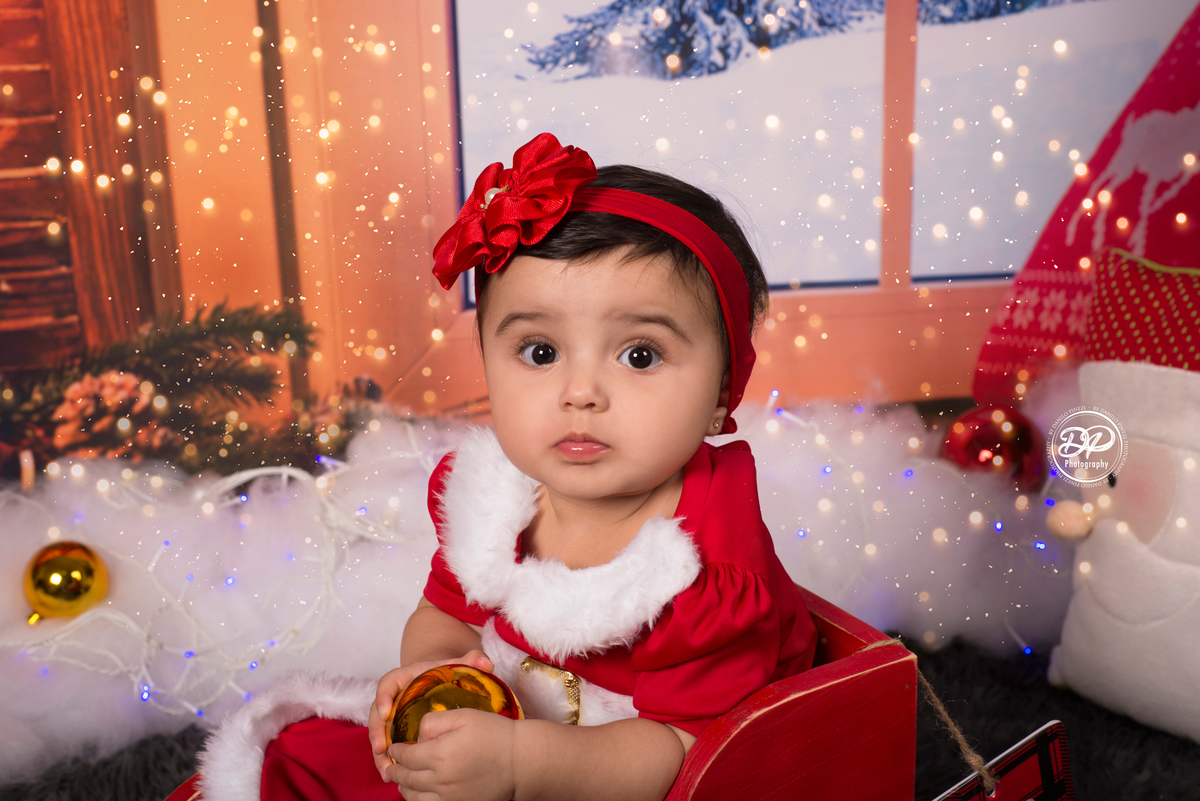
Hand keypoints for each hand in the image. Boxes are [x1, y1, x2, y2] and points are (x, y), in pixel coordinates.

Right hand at [368, 649, 494, 779]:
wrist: (444, 683)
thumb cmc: (450, 674)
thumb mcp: (460, 666)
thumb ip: (473, 660)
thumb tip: (485, 663)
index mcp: (406, 678)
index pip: (388, 683)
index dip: (383, 696)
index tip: (386, 712)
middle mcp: (395, 697)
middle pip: (378, 712)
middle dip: (377, 731)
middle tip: (381, 748)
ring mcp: (394, 716)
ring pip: (380, 733)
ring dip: (380, 752)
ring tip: (387, 770)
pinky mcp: (397, 732)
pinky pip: (387, 746)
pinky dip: (386, 760)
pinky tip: (391, 776)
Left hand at [386, 708, 516, 800]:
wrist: (520, 760)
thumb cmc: (494, 733)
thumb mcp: (463, 715)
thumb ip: (433, 721)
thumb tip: (416, 736)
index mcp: (440, 754)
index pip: (406, 756)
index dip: (396, 751)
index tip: (393, 747)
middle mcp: (441, 779)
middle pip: (406, 778)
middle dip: (395, 770)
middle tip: (390, 765)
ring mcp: (449, 797)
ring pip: (414, 797)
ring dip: (404, 787)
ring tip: (401, 780)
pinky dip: (418, 800)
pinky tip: (418, 793)